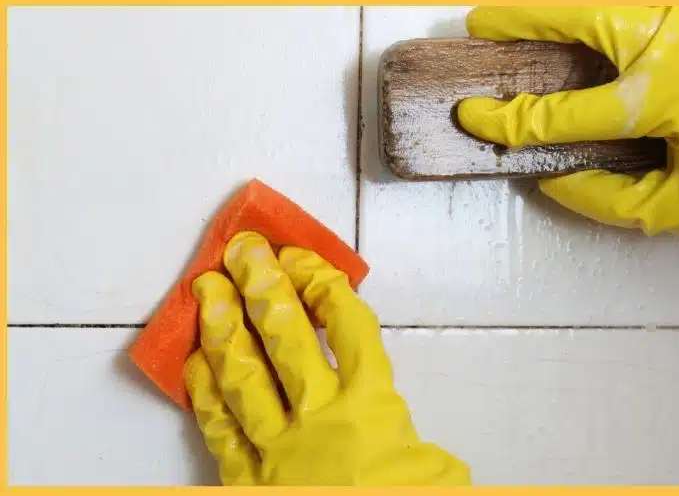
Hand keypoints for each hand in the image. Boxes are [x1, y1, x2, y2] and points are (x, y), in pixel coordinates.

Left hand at [182, 231, 469, 485]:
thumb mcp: (439, 475)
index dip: (325, 285)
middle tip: (243, 250)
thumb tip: (389, 419)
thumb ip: (412, 436)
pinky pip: (218, 426)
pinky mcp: (246, 478)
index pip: (349, 326)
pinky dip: (203, 390)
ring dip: (223, 325)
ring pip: (243, 373)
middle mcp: (320, 416)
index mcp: (374, 407)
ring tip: (207, 287)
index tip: (306, 260)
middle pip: (287, 335)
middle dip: (263, 286)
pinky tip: (194, 358)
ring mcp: (277, 447)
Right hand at [457, 7, 678, 236]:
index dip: (511, 119)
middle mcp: (676, 42)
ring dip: (558, 8)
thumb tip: (552, 179)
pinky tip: (582, 23)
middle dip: (520, 18)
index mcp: (663, 96)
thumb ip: (605, 198)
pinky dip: (601, 10)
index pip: (562, 111)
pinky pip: (638, 2)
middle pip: (578, 17)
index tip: (472, 116)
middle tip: (479, 23)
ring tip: (520, 17)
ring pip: (608, 0)